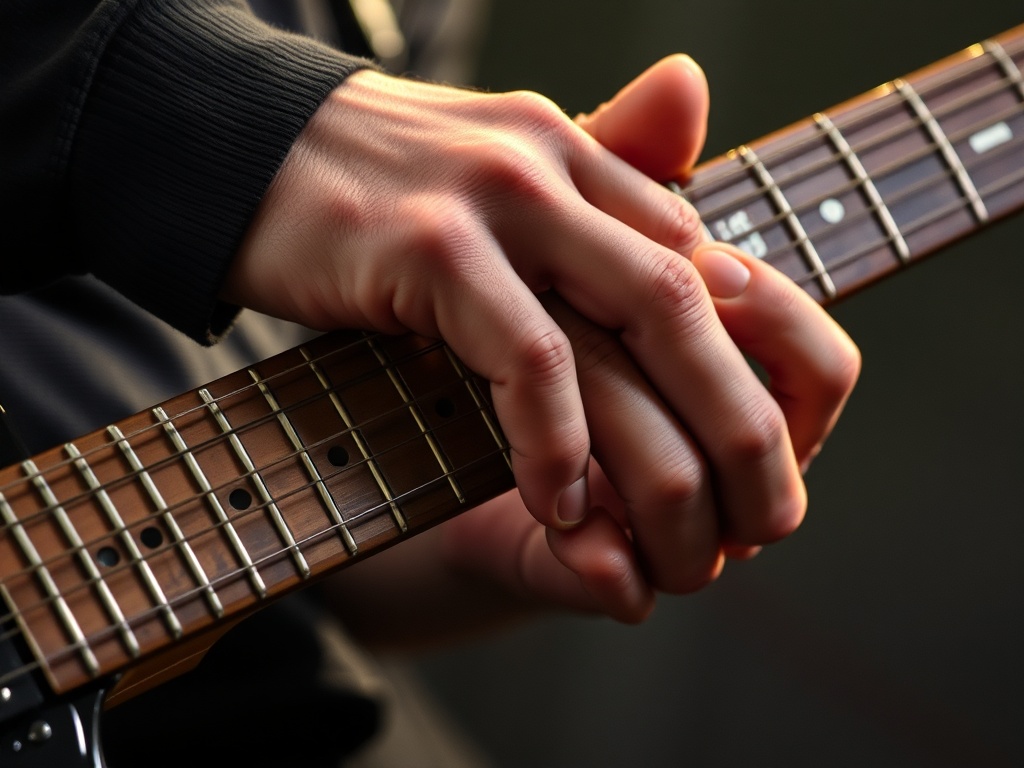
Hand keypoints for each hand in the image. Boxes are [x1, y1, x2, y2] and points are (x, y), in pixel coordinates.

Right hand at [228, 56, 858, 626]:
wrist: (238, 150)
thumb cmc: (370, 194)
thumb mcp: (488, 203)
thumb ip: (581, 233)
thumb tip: (693, 277)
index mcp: (577, 154)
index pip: (704, 253)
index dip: (749, 360)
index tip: (761, 449)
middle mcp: (555, 166)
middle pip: (697, 294)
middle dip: (748, 420)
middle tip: (769, 519)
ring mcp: (498, 198)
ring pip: (640, 322)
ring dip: (673, 452)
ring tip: (687, 540)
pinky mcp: (432, 246)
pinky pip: (527, 357)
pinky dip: (554, 442)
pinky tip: (559, 506)